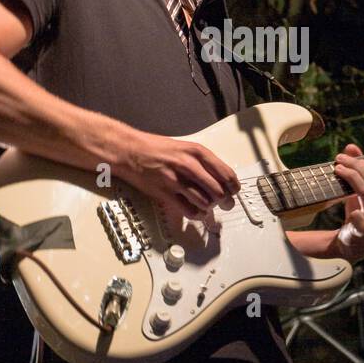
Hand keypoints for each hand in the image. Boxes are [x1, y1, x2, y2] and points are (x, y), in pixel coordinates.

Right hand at [116, 130, 239, 219]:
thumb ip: (202, 162)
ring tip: (208, 207)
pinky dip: (196, 214)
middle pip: (218, 191)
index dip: (233, 187)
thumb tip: (220, 180)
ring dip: (209, 208)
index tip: (233, 192)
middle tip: (225, 205)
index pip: (226, 174)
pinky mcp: (165, 193)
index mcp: (197, 152)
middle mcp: (189, 165)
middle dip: (225, 201)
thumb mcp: (184, 148)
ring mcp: (176, 180)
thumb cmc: (156, 149)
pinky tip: (196, 212)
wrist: (130, 150)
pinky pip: (188, 210)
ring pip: (205, 202)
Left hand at [330, 144, 363, 263]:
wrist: (355, 244)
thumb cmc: (361, 213)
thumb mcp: (361, 189)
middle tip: (339, 159)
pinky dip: (356, 212)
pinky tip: (345, 200)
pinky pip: (363, 221)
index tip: (351, 158)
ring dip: (352, 178)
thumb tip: (351, 147)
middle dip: (356, 166)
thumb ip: (359, 168)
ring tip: (337, 169)